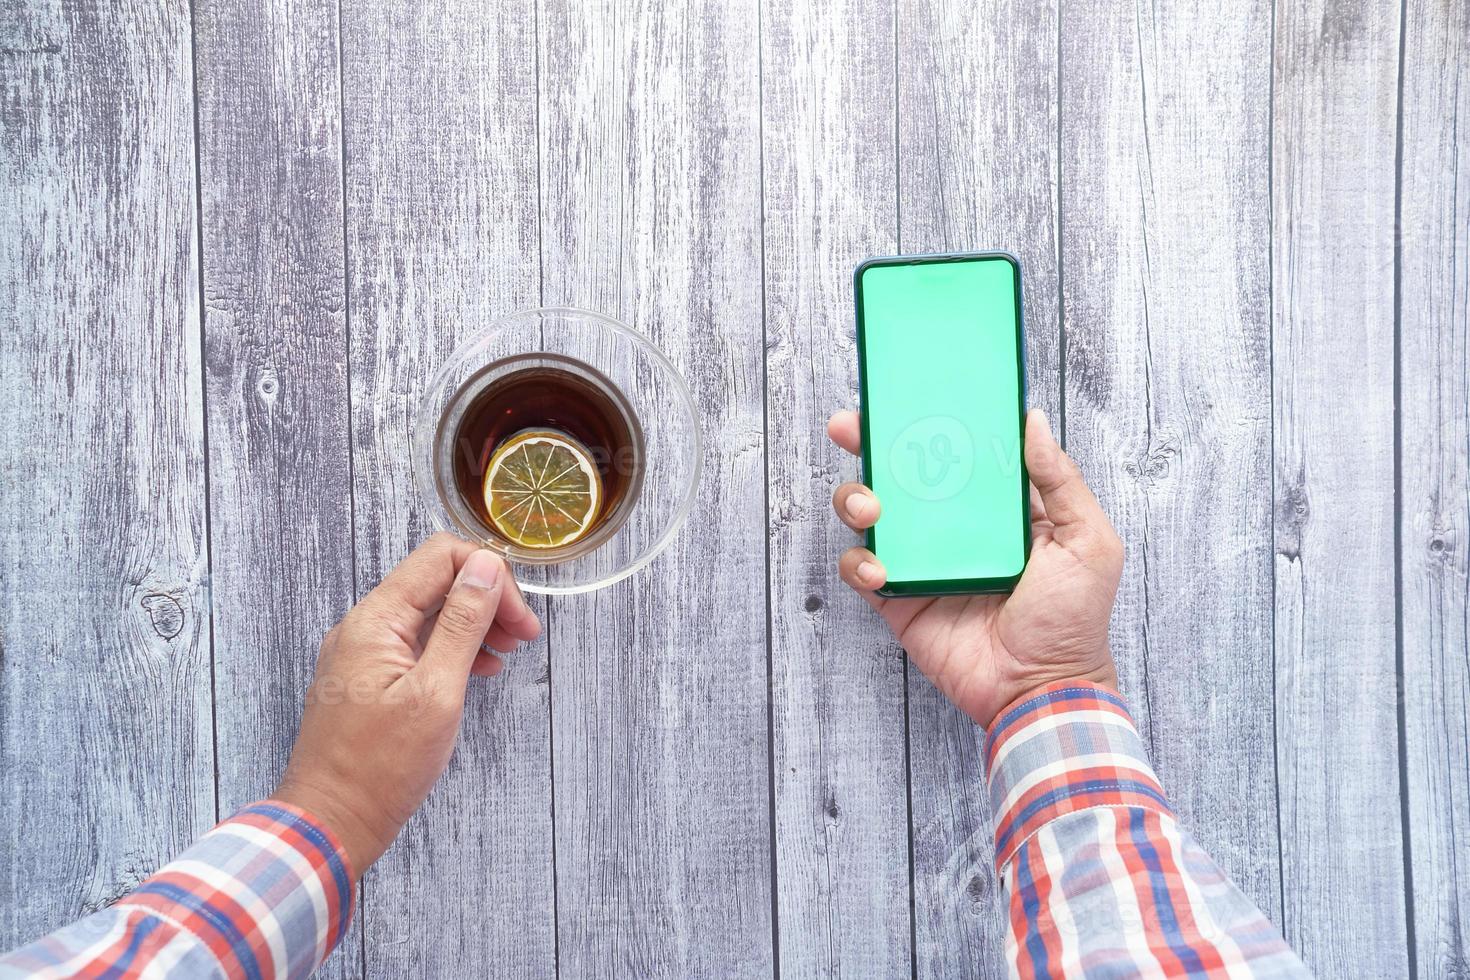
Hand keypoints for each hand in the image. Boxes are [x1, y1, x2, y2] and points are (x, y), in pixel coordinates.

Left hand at [271, 533, 540, 875]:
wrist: (329, 824)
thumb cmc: (379, 769)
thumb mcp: (436, 693)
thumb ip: (463, 625)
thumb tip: (484, 567)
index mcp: (376, 620)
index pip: (441, 557)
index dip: (490, 577)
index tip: (518, 618)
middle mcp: (364, 626)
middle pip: (437, 581)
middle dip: (487, 599)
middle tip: (523, 637)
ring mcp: (364, 652)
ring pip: (429, 612)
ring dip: (474, 624)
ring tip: (506, 655)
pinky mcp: (369, 677)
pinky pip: (416, 642)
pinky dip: (453, 648)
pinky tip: (478, 671)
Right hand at [828, 408, 1121, 728]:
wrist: (1041, 691)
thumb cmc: (1074, 622)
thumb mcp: (1088, 541)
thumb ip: (1061, 481)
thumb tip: (1032, 420)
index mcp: (997, 508)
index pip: (955, 453)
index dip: (926, 422)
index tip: (902, 396)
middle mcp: (954, 529)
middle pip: (900, 474)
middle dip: (869, 445)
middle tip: (850, 429)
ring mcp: (923, 562)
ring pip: (871, 515)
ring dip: (857, 499)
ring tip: (871, 507)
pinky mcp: (899, 599)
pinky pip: (862, 570)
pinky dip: (860, 562)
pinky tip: (881, 569)